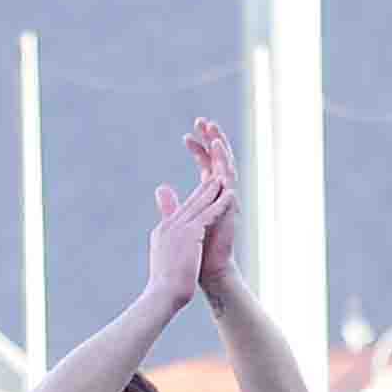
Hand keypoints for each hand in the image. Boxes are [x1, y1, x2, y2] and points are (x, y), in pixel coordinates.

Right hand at [145, 159, 229, 309]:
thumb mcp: (166, 264)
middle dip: (204, 189)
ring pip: (199, 204)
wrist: (162, 296)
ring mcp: (178, 228)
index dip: (193, 201)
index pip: (180, 211)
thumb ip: (170, 250)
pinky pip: (208, 213)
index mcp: (162, 233)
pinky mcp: (190, 233)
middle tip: (216, 177)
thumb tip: (172, 251)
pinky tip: (230, 195)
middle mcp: (168, 226)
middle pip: (189, 203)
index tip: (203, 192)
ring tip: (224, 180)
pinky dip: (220, 203)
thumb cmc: (164, 288)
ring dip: (213, 191)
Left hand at [187, 120, 242, 292]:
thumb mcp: (179, 220)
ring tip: (211, 127)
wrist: (205, 269)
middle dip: (211, 139)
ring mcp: (227, 197)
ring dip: (218, 145)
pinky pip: (229, 177)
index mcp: (209, 196)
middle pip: (217, 160)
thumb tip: (161, 187)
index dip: (198, 150)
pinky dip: (223, 161)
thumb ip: (171, 203)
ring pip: (225, 164)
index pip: (205, 166)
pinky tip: (217, 148)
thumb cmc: (194, 250)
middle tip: (202, 121)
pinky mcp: (230, 203)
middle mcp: (220, 194)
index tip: (187, 135)